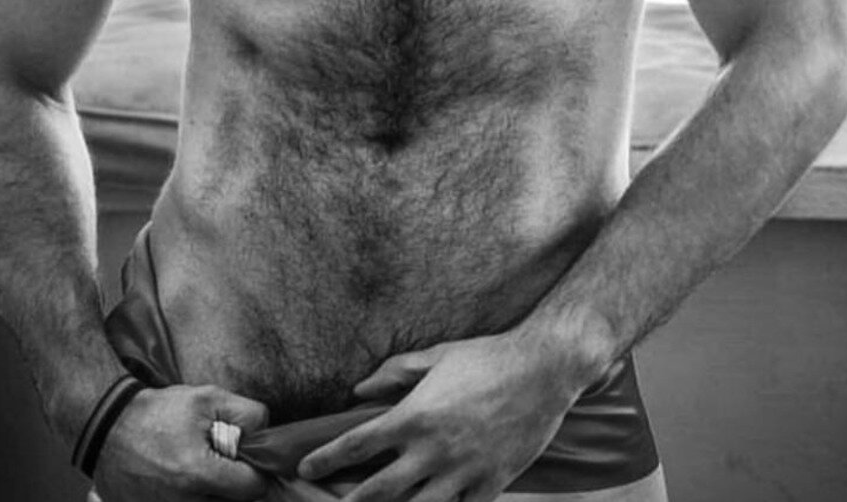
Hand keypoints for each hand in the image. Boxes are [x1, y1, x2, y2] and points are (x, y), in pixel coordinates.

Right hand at [92, 383, 269, 500]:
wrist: (107, 430)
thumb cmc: (157, 413)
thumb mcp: (206, 398)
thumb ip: (246, 412)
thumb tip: (266, 433)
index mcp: (198, 474)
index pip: (252, 488)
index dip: (257, 470)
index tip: (247, 457)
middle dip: (235, 483)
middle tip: (221, 460)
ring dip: (215, 492)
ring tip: (200, 469)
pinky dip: (195, 497)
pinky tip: (182, 479)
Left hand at [297, 335, 577, 501]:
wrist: (542, 370)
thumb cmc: (486, 357)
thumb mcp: (436, 357)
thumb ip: (395, 373)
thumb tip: (359, 391)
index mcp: (414, 415)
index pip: (356, 445)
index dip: (325, 459)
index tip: (304, 468)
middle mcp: (432, 450)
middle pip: (378, 490)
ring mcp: (462, 472)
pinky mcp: (490, 484)